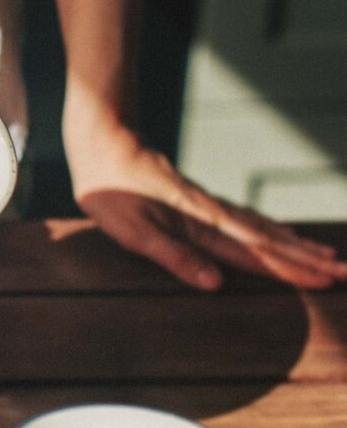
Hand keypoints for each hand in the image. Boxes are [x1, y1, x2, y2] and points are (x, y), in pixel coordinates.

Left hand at [68, 130, 346, 289]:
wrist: (103, 143)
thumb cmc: (110, 192)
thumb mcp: (133, 232)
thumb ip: (174, 257)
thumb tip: (216, 284)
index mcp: (202, 225)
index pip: (256, 254)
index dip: (292, 269)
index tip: (328, 280)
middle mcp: (213, 215)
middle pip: (269, 241)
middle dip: (306, 259)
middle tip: (345, 273)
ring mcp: (208, 205)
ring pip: (262, 228)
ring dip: (294, 244)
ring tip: (326, 255)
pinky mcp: (197, 200)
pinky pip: (245, 219)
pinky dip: (269, 229)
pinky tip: (277, 233)